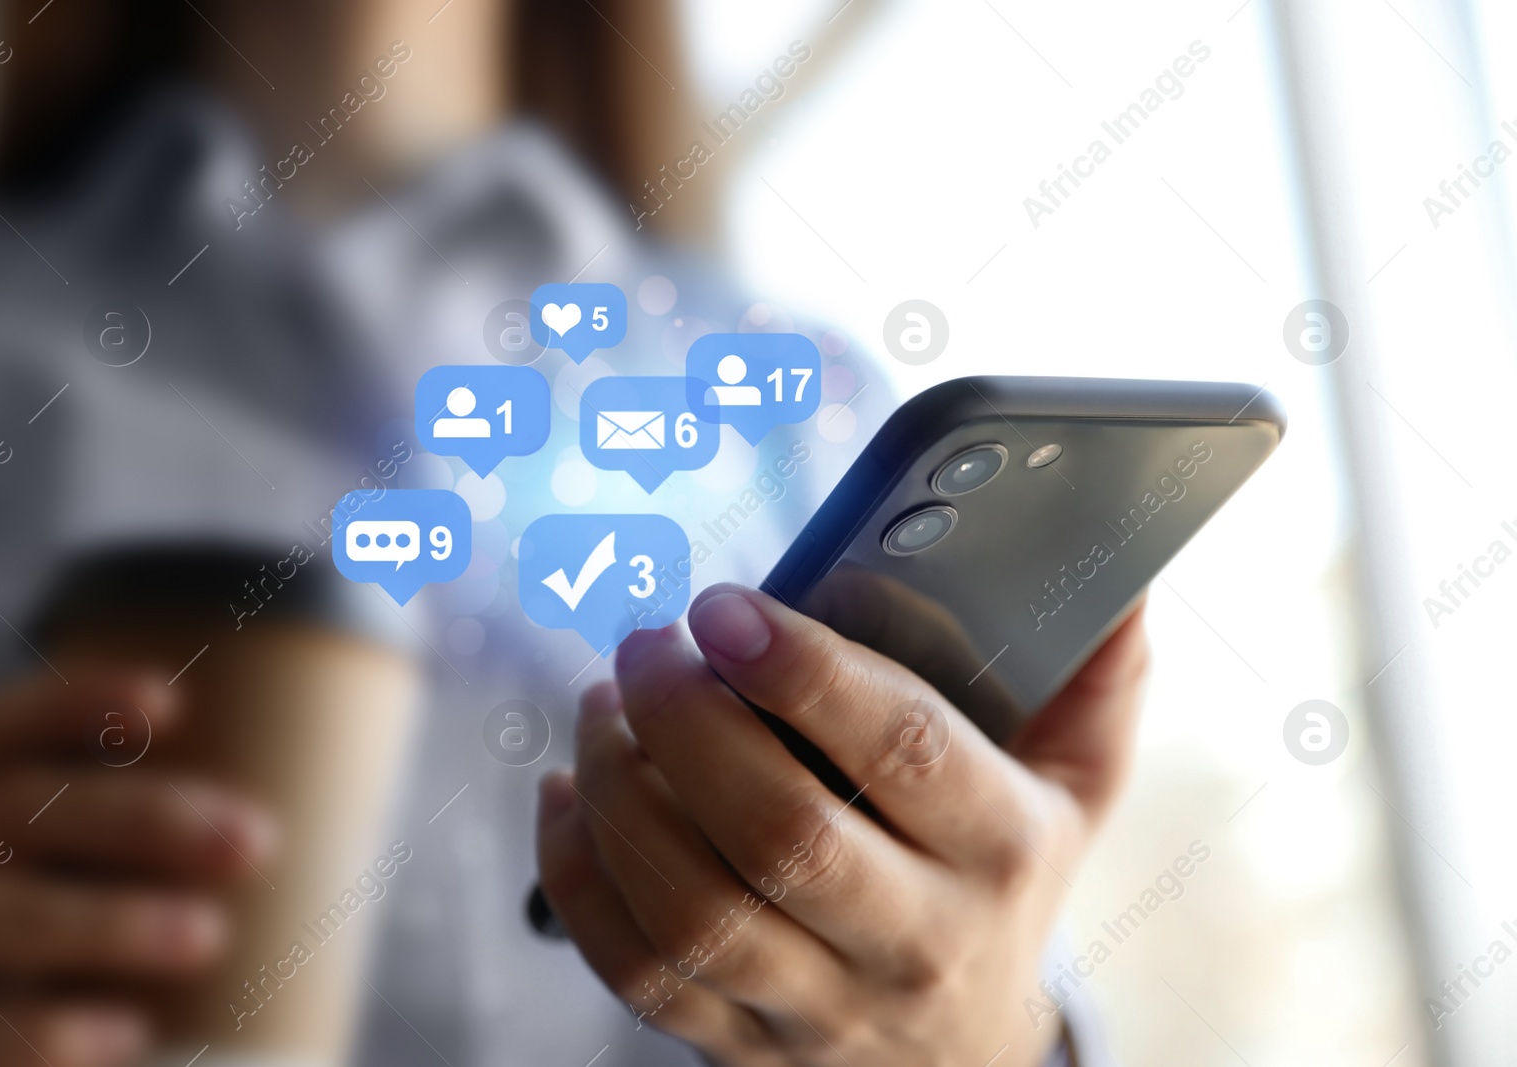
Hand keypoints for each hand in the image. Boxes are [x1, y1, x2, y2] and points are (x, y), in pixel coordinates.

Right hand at [0, 671, 276, 1066]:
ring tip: (209, 936)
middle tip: (257, 843)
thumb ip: (155, 854)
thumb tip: (274, 835)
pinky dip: (48, 1033)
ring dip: (110, 922)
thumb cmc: (75, 971)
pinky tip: (130, 1033)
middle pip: (18, 810)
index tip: (172, 699)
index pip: (4, 732)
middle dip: (143, 817)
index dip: (74, 703)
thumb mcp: (95, 892)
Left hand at [538, 584, 1147, 1065]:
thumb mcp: (1075, 787)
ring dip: (621, 790)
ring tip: (601, 704)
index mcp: (1000, 850)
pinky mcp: (735, 1046)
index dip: (806, 670)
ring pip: (692, 910)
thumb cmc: (1005, 883)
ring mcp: (818, 1006)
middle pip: (781, 835)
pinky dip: (577, 874)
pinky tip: (571, 792)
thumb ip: (1095, 679)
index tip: (724, 606)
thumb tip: (1118, 577)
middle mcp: (913, 939)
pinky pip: (635, 969)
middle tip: (644, 643)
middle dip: (688, 721)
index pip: (905, 752)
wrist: (962, 1056)